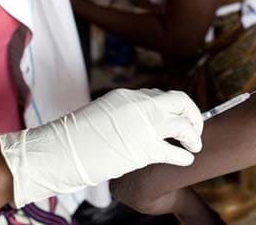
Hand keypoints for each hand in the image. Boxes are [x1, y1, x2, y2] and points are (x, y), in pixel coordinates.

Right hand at [0, 89, 202, 206]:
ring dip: (194, 136)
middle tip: (195, 129)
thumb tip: (137, 123)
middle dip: (193, 114)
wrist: (61, 150)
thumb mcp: (103, 113)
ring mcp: (143, 126)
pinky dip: (185, 156)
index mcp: (128, 95)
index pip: (160, 95)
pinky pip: (176, 151)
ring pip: (184, 124)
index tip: (175, 118)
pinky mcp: (144, 149)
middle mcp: (140, 105)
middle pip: (180, 100)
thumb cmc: (76, 137)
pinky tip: (185, 160)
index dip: (172, 108)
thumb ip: (123, 113)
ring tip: (194, 146)